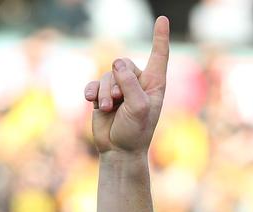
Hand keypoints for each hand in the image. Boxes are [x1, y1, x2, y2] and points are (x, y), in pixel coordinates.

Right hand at [84, 15, 169, 154]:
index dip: (160, 37)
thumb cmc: (135, 132)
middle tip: (118, 101)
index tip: (163, 20)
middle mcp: (138, 83)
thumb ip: (130, 83)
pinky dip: (92, 91)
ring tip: (108, 108)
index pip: (158, 56)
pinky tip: (90, 101)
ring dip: (105, 92)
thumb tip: (117, 64)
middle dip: (117, 82)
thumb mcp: (138, 107)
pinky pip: (94, 83)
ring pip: (107, 74)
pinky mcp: (103, 95)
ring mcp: (120, 88)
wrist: (118, 151)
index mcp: (154, 84)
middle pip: (123, 63)